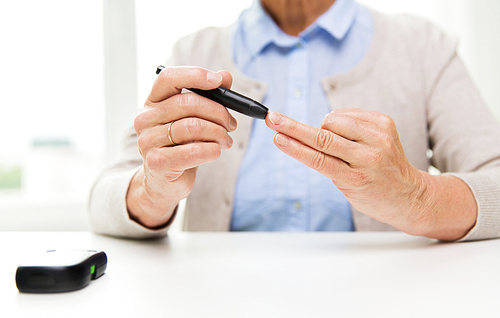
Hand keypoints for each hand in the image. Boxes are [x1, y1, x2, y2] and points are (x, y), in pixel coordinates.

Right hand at [127, 66, 236, 227]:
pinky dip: (213, 150)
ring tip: (226, 140)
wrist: (164, 182)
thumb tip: (225, 76)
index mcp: (153, 102)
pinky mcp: (157, 163)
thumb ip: (209, 96)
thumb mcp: (194, 118)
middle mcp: (145, 119)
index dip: (195, 75)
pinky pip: (194, 151)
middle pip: (188, 103)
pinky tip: (216, 151)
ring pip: (194, 127)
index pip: (169, 78)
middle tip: (231, 124)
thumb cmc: (181, 146)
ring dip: (219, 133)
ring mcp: (148, 141)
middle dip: (218, 112)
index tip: (218, 81)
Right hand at [266, 108, 475, 238]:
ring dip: (324, 127)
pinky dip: (340, 120)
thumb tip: (306, 135)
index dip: (294, 147)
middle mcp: (369, 156)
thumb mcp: (346, 187)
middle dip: (293, 126)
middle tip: (273, 118)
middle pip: (323, 136)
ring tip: (334, 140)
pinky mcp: (385, 123)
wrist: (409, 194)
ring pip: (334, 120)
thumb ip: (328, 163)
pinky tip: (346, 132)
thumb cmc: (372, 194)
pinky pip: (349, 113)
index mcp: (356, 178)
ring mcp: (379, 138)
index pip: (318, 159)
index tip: (276, 136)